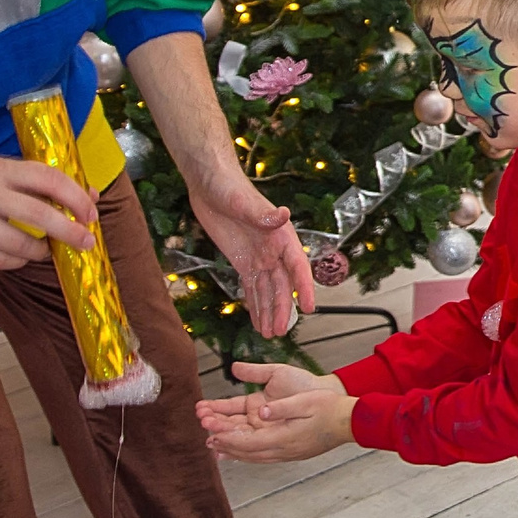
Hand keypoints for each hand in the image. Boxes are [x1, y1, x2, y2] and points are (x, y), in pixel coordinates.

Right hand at [0, 157, 98, 270]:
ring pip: (22, 245)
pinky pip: (0, 261)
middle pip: (41, 215)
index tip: (91, 213)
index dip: (76, 198)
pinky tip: (17, 254)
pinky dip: (16, 260)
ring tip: (44, 249)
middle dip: (70, 232)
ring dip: (41, 251)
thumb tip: (87, 196)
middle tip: (86, 242)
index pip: (48, 179)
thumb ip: (35, 183)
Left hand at [182, 170, 314, 336]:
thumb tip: (282, 215)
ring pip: (267, 290)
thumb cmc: (228, 187)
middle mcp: (274, 250)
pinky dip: (254, 304)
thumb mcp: (243, 201)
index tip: (309, 308)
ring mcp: (258, 257)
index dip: (304, 287)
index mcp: (281, 236)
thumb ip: (263, 214)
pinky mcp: (241, 261)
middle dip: (281, 309)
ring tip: (269, 334)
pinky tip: (257, 320)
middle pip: (281, 285)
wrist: (209, 183)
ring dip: (268, 312)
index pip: (297, 266)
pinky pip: (251, 287)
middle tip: (279, 332)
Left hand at [198, 360, 354, 461]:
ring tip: (218, 448)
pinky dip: (247, 454)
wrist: (350, 421)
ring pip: (254, 457)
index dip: (228, 438)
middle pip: (247, 452)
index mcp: (285, 438)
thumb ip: (282, 407)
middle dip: (226, 446)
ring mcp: (287, 453)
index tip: (211, 433)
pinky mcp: (291, 452)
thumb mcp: (305, 401)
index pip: (249, 442)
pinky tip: (241, 452)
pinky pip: (263, 456)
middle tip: (207, 440)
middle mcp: (284, 450)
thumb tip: (261, 410)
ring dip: (234, 452)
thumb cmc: (330, 408)